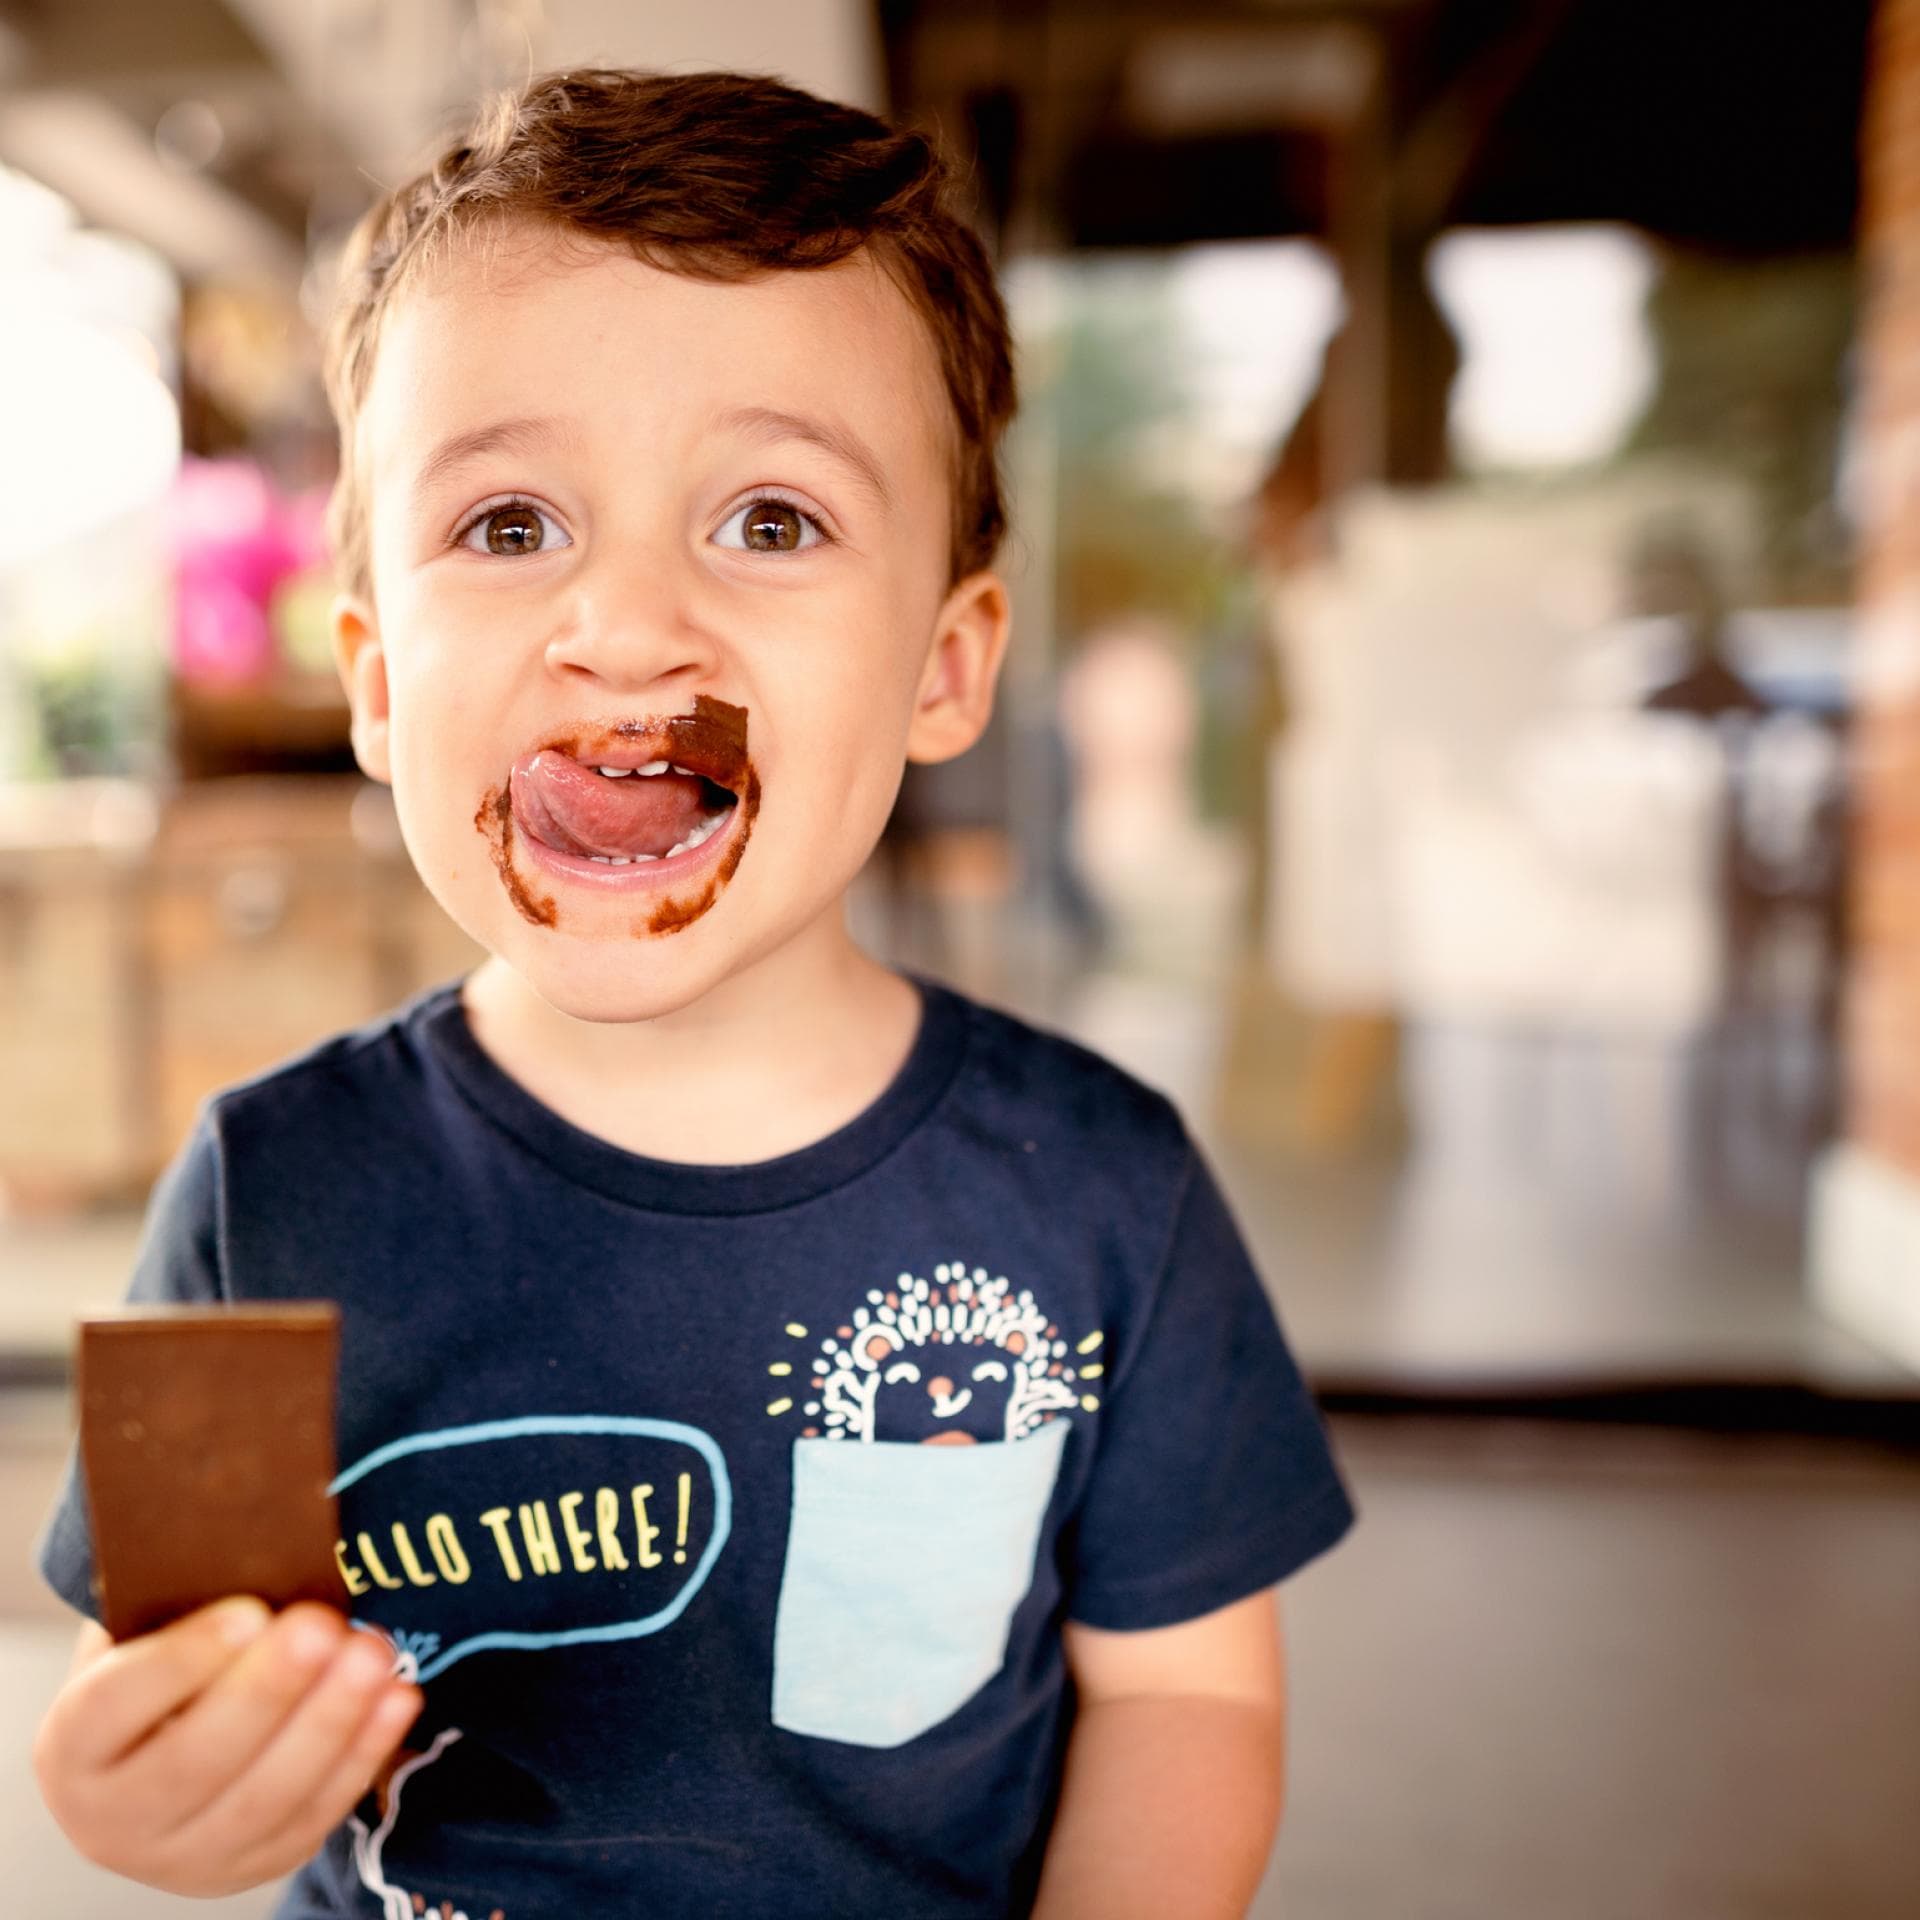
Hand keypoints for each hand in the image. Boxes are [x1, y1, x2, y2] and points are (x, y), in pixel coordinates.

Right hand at [33, 1596, 422, 1896]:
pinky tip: (399, 1697)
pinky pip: (313, 1816)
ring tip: (374, 1653)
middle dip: (268, 1691)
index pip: (115, 1705)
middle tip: (324, 1626)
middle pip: (194, 1761)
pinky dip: (362, 1755)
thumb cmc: (165, 1668)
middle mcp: (113, 1817)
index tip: (250, 1610)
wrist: (162, 1760)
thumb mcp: (151, 1630)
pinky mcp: (251, 1866)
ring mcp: (182, 1856)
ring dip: (329, 1722)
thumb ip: (186, 1597)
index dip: (181, 1662)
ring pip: (262, 1799)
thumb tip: (257, 1537)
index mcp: (75, 1745)